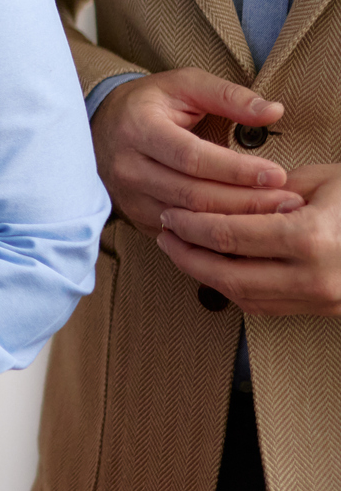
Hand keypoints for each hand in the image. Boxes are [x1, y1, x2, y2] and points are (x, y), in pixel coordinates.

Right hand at [91, 69, 298, 236]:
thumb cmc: (151, 103)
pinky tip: (245, 229)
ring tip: (276, 215)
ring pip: (188, 218)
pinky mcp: (135, 216)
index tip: (276, 174)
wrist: (101, 126)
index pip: (191, 157)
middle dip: (245, 200)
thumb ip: (228, 96)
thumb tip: (273, 111)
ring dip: (236, 220)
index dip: (236, 169)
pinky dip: (215, 234)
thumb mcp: (185, 85)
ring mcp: (128, 196)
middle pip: (193, 194)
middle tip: (288, 201)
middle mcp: (127, 166)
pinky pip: (180, 233)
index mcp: (138, 128)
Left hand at [158, 164, 340, 314]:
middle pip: (226, 274)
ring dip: (205, 276)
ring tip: (183, 252)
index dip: (190, 226)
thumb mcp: (320, 180)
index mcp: (309, 237)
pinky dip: (235, 290)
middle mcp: (314, 276)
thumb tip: (221, 197)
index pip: (228, 235)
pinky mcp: (326, 310)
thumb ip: (266, 192)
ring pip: (243, 297)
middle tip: (164, 235)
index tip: (170, 214)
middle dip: (186, 255)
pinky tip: (218, 269)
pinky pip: (267, 307)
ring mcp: (322, 298)